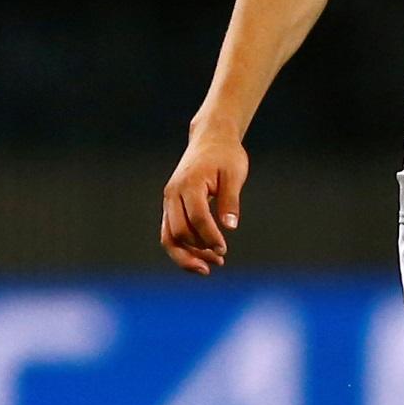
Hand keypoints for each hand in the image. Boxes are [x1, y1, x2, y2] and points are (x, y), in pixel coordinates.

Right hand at [161, 133, 248, 275]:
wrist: (211, 139)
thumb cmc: (225, 156)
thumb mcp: (234, 174)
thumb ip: (231, 200)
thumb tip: (230, 227)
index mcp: (189, 185)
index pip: (197, 219)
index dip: (210, 237)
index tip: (224, 249)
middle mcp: (173, 194)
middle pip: (178, 233)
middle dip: (198, 251)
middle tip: (220, 260)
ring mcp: (169, 201)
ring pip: (169, 237)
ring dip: (187, 255)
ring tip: (210, 265)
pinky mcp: (171, 206)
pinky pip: (170, 232)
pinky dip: (183, 247)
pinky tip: (201, 256)